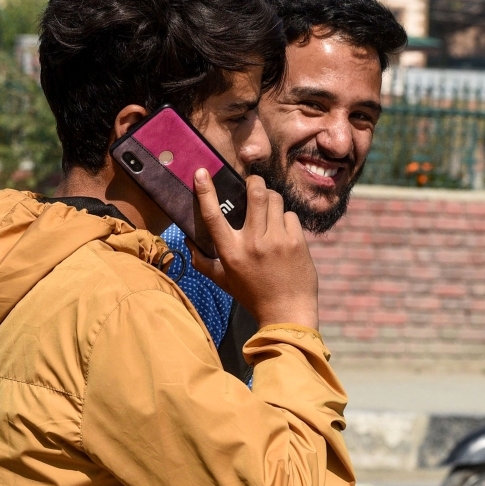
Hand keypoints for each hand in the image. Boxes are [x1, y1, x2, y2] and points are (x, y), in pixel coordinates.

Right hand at [188, 169, 318, 329]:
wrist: (287, 313)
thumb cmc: (253, 296)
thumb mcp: (223, 281)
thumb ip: (203, 262)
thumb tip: (188, 242)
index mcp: (230, 252)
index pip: (212, 216)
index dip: (205, 191)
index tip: (201, 172)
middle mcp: (252, 243)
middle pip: (255, 193)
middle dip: (255, 182)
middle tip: (254, 185)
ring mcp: (277, 240)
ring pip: (275, 200)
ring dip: (271, 199)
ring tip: (269, 210)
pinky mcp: (297, 242)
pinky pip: (291, 215)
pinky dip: (286, 219)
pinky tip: (284, 232)